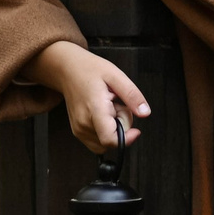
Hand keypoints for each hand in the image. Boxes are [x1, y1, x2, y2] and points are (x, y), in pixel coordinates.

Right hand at [29, 41, 150, 155]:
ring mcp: (78, 129)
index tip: (136, 130)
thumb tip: (145, 113)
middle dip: (121, 128)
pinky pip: (97, 142)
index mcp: (94, 109)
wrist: (67, 70)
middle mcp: (83, 123)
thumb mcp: (116, 76)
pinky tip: (103, 115)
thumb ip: (132, 96)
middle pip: (111, 142)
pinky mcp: (77, 131)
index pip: (109, 140)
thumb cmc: (90, 70)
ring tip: (109, 109)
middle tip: (118, 106)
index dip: (127, 139)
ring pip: (104, 144)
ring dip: (112, 130)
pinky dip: (104, 131)